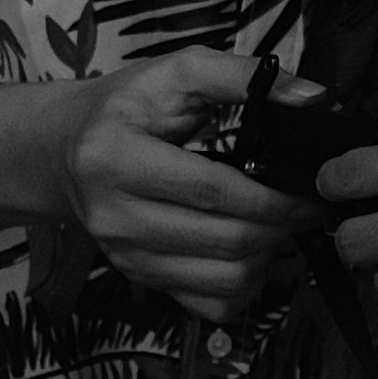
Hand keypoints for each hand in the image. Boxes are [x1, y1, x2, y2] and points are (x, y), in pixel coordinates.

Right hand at [52, 47, 315, 320]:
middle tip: (304, 205)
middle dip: (279, 226)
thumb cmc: (126, 107)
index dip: (270, 195)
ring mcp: (125, 256)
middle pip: (223, 240)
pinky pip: (208, 306)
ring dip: (267, 256)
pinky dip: (244, 285)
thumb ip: (241, 76)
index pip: (211, 191)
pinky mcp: (139, 280)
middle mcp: (114, 217)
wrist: (65, 149)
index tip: (308, 188)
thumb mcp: (176, 72)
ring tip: (278, 224)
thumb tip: (311, 98)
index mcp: (116, 158)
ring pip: (222, 280)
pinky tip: (249, 251)